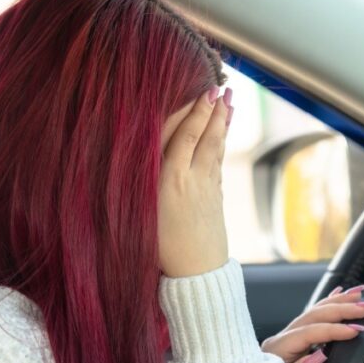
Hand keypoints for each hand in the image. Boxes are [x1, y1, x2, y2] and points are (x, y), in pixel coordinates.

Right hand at [158, 87, 233, 277]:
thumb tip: (134, 153)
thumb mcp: (142, 213)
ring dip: (223, 122)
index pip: (185, 137)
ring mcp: (208, 188)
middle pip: (205, 136)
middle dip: (213, 110)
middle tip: (220, 85)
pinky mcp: (216, 198)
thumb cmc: (160, 249)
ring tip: (229, 99)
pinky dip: (221, 143)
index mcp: (170, 181)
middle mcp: (193, 180)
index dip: (194, 112)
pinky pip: (218, 162)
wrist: (195, 277)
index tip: (202, 90)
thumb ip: (142, 181)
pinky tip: (223, 132)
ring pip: (216, 147)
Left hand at [261, 285, 363, 362]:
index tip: (356, 330)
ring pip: (313, 313)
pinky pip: (312, 319)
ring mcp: (286, 340)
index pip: (309, 332)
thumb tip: (318, 357)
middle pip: (313, 316)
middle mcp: (281, 340)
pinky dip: (326, 306)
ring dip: (337, 303)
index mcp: (277, 350)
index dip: (333, 329)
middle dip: (341, 309)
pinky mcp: (292, 344)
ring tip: (359, 293)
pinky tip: (337, 295)